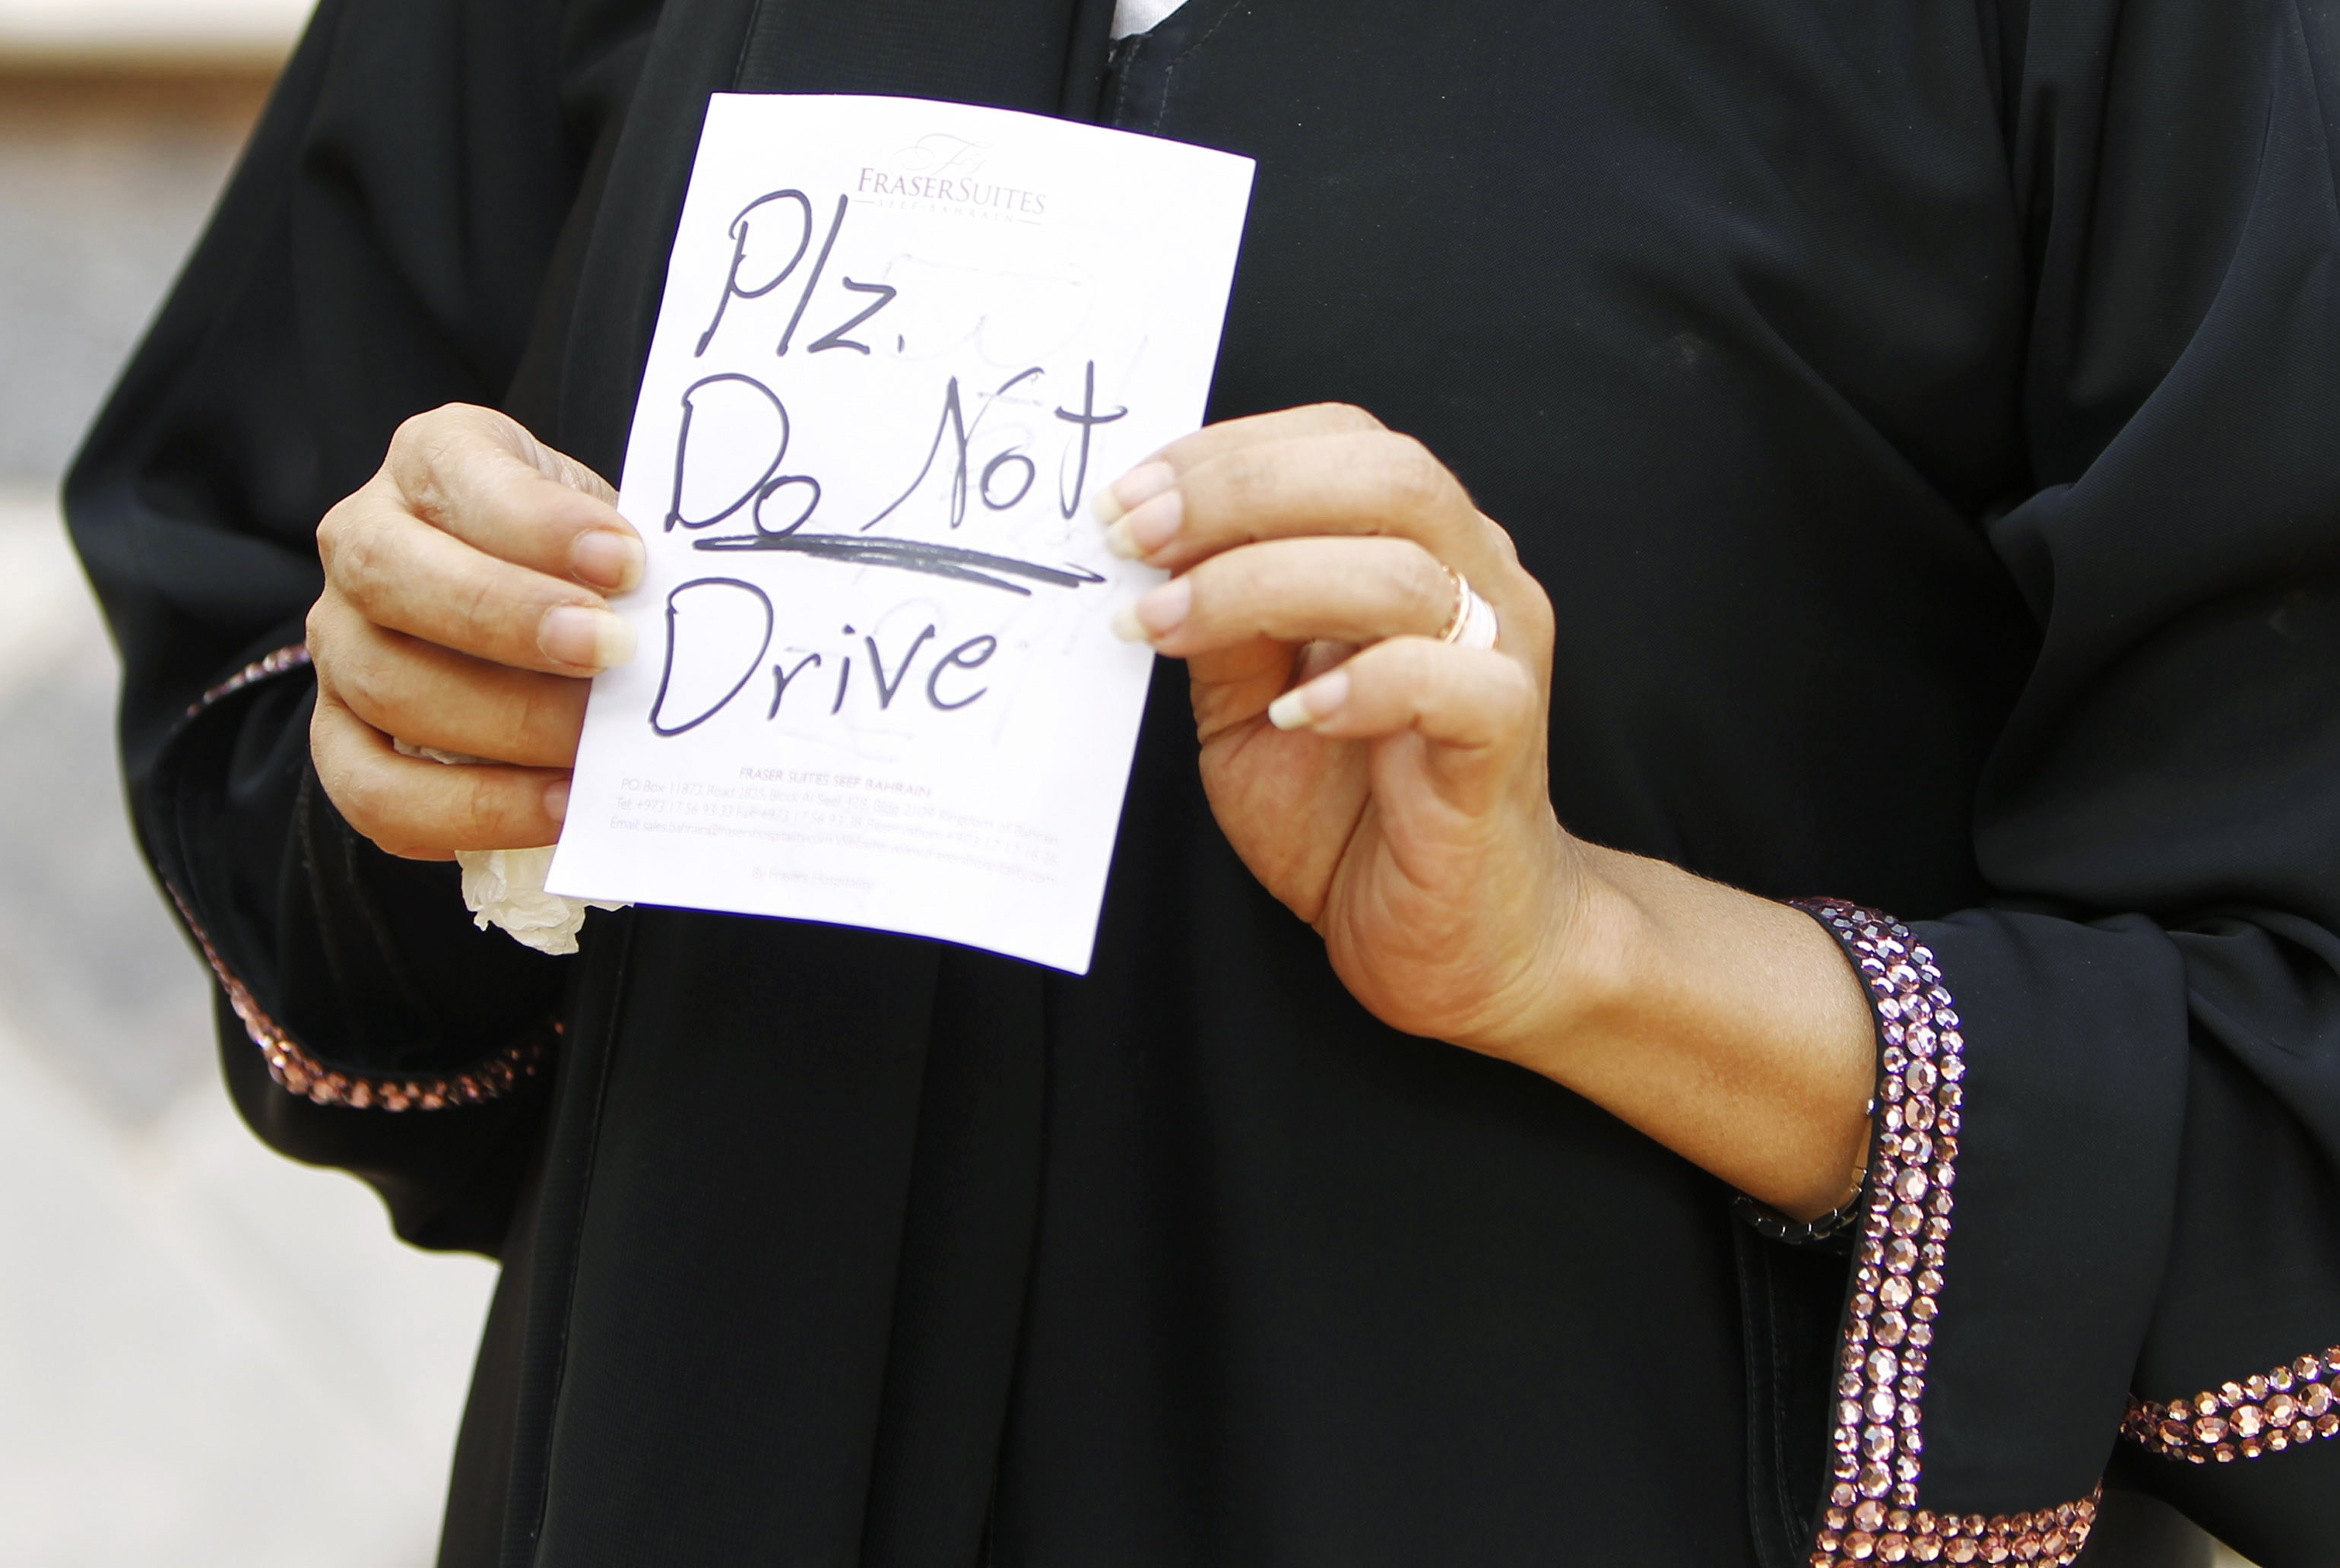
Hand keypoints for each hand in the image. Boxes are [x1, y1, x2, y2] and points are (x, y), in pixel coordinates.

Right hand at [305, 404, 641, 858]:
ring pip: (387, 687)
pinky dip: (469, 811)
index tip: (627, 561)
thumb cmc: (581, 563)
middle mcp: (363, 542)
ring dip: (504, 727)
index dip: (539, 522)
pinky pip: (373, 791)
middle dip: (510, 621)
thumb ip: (626, 562)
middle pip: (395, 577)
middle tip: (613, 655)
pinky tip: (557, 808)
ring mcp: (341, 642)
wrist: (541, 611)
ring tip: (598, 749)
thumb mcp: (605, 530)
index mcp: (432, 461)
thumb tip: (685, 624)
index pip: (458, 475)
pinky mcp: (339, 735)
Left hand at [1100, 404, 1875, 1215]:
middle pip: (1386, 474)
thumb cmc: (1355, 815)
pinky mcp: (1506, 742)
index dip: (1230, 453)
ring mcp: (1501, 656)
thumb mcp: (1247, 707)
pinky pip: (1457, 682)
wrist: (1457, 940)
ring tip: (1167, 627)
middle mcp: (1476, 579)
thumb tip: (1145, 549)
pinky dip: (1365, 684)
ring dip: (1262, 585)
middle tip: (1135, 538)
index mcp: (1419, 547)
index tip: (1126, 498)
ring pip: (1405, 569)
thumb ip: (1221, 625)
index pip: (1343, 442)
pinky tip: (1294, 713)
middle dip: (1241, 491)